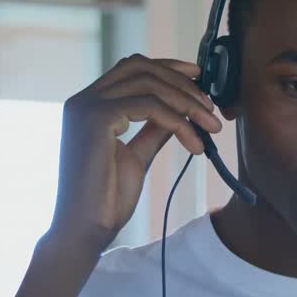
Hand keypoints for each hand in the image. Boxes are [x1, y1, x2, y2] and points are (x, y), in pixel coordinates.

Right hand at [48, 54, 221, 253]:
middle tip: (211, 107)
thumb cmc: (107, 198)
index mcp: (90, 104)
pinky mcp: (95, 119)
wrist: (86, 229)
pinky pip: (150, 107)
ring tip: (212, 128)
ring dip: (188, 103)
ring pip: (149, 84)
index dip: (169, 67)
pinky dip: (179, 122)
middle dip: (182, 83)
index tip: (199, 78)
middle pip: (141, 67)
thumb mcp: (138, 155)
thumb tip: (180, 112)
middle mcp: (84, 99)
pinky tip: (196, 145)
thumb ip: (154, 129)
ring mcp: (86, 107)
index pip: (132, 67)